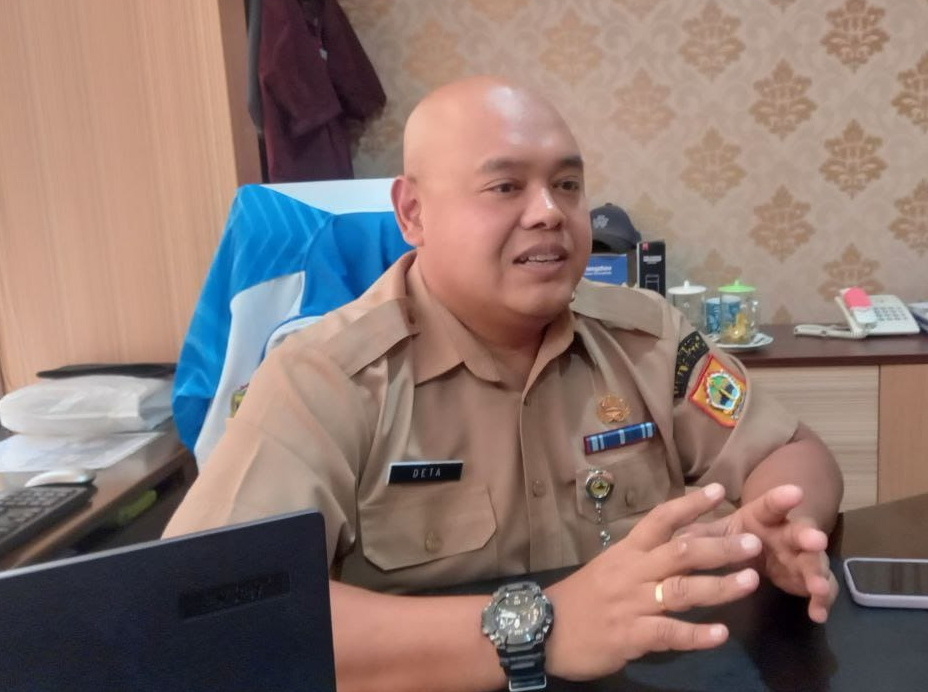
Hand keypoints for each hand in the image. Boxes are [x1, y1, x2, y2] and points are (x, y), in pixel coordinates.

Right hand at [544, 483, 762, 681]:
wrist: (542, 629)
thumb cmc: (582, 598)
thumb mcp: (611, 568)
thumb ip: (647, 557)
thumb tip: (689, 539)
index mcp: (626, 552)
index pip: (659, 520)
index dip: (689, 506)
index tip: (720, 492)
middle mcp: (631, 572)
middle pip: (679, 553)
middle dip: (720, 547)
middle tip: (754, 542)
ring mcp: (631, 604)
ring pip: (680, 591)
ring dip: (718, 586)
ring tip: (751, 582)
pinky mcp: (629, 636)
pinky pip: (667, 634)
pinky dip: (695, 635)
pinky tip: (721, 634)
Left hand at [679, 484, 836, 622]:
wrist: (768, 545)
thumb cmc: (739, 535)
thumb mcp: (719, 532)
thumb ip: (701, 534)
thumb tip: (675, 537)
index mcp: (763, 517)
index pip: (771, 505)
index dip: (781, 498)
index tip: (795, 491)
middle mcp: (787, 533)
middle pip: (800, 531)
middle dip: (808, 535)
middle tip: (815, 540)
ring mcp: (801, 557)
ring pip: (814, 562)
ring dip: (818, 573)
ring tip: (817, 586)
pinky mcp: (807, 580)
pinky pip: (821, 591)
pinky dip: (821, 602)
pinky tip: (818, 614)